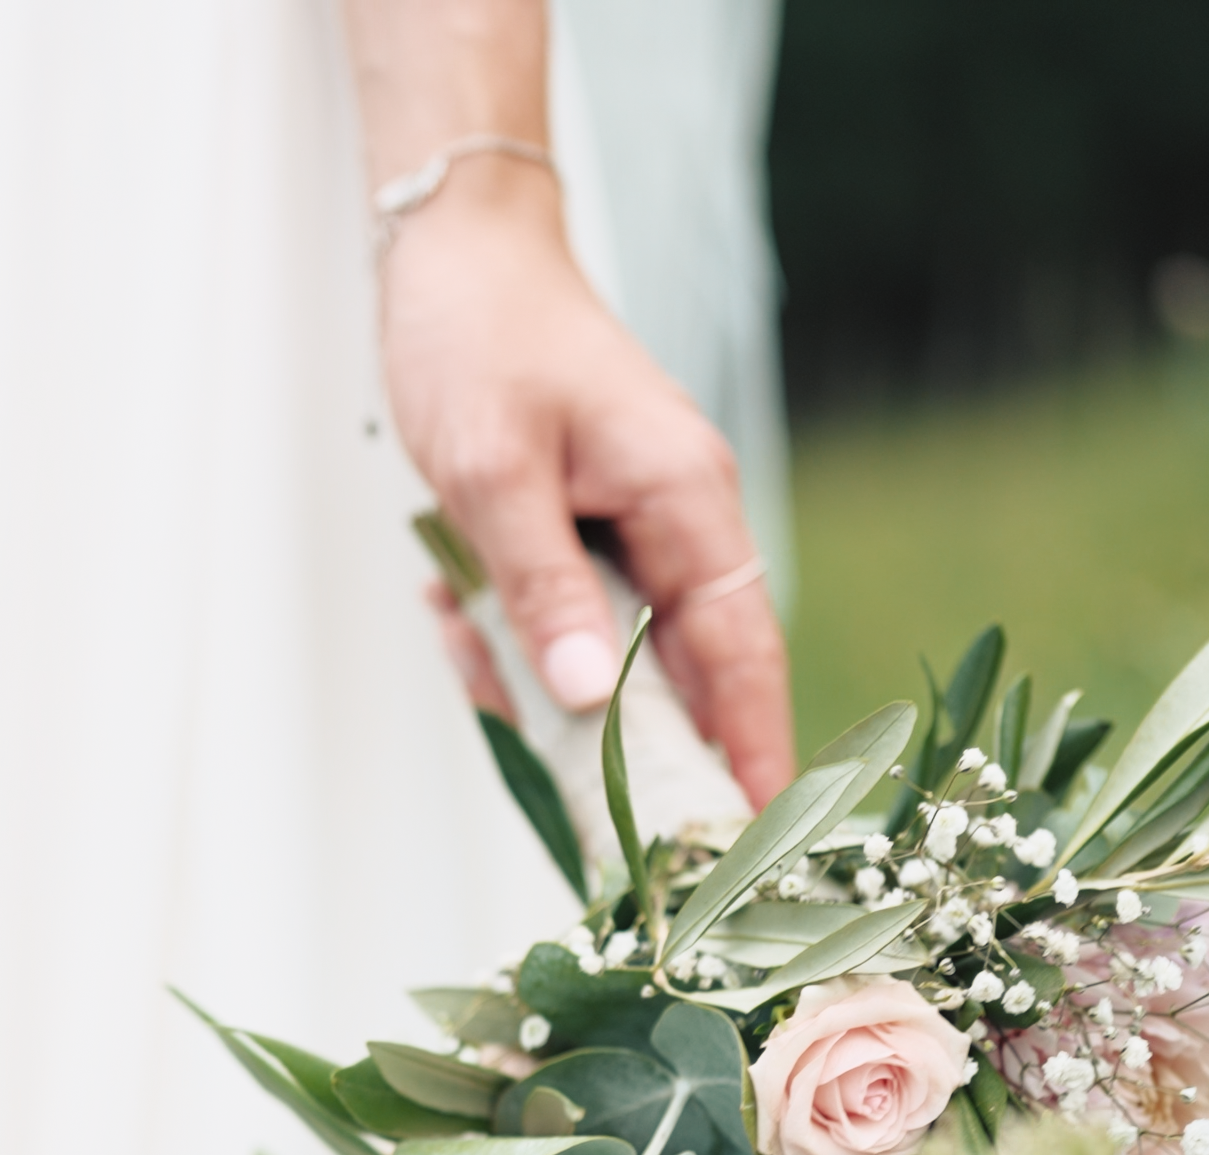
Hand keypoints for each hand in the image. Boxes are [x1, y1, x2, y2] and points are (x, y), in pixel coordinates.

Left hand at [374, 161, 795, 803]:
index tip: (758, 845)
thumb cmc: (479, 341)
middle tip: (573, 807)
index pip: (744, 655)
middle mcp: (680, 521)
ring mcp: (635, 530)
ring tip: (460, 628)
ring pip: (610, 656)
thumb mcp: (495, 473)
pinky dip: (509, 632)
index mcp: (688, 499)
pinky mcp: (588, 534)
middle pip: (684, 676)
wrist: (453, 255)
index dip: (754, 755)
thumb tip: (594, 699)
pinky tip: (449, 595)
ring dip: (537, 674)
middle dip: (626, 744)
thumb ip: (544, 590)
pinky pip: (565, 621)